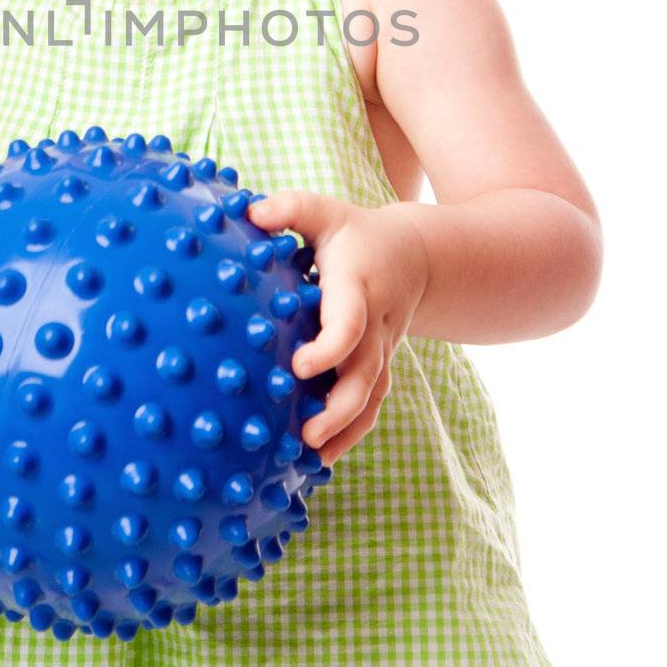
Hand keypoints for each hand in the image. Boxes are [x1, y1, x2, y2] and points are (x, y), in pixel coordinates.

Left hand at [246, 192, 428, 466]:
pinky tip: (322, 457)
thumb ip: (291, 208)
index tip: (299, 366)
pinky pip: (370, 405)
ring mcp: (382, 351)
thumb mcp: (327, 212)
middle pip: (365, 375)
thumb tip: (249, 211)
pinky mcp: (379, 367)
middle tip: (306, 433)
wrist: (416, 257)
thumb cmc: (355, 233)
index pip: (351, 323)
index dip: (330, 347)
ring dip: (344, 429)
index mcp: (359, 288)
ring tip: (312, 454)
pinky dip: (350, 433)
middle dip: (338, 408)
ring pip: (371, 397)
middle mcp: (377, 326)